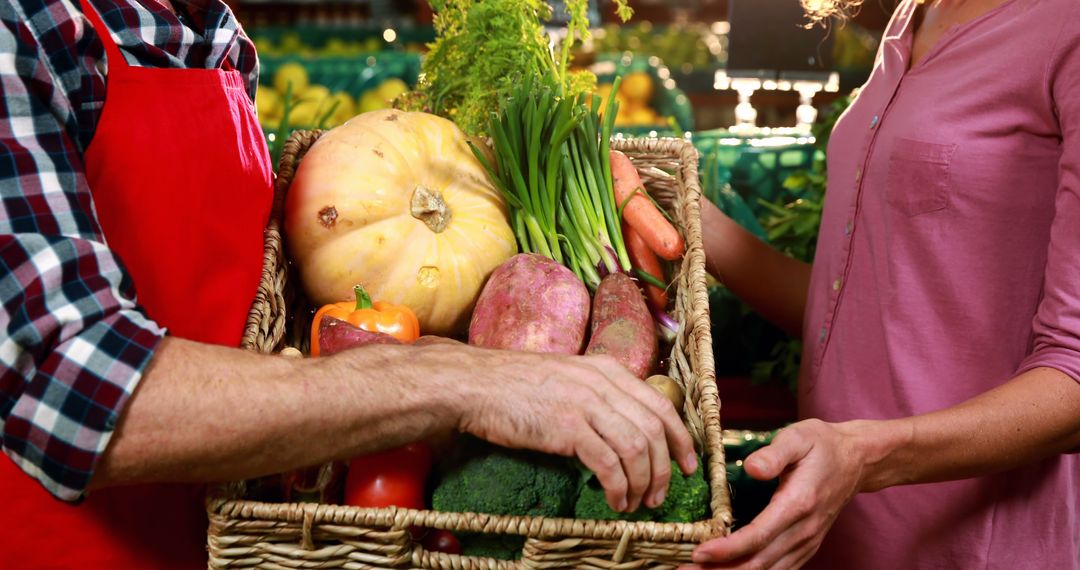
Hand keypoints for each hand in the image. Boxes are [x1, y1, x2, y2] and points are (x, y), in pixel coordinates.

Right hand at [449, 345, 697, 513]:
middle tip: (660, 496)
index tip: (687, 464)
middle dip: (665, 469)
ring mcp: (585, 404)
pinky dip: (619, 487)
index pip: (660, 405)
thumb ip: (597, 394)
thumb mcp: (568, 378)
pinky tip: (615, 501)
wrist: (475, 384)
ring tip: (636, 503)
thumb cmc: (515, 386)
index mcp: (607, 370)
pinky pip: (609, 464)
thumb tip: (623, 427)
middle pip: (654, 430)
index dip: (680, 439)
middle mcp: (602, 383)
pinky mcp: (567, 427)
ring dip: (643, 483)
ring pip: (637, 449)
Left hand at [682, 419, 869, 569]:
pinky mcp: (805, 546)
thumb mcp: (798, 437)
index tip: (699, 552)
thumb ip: (775, 453)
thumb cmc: (822, 445)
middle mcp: (803, 531)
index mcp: (798, 504)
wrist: (856, 460)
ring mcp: (806, 542)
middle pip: (758, 563)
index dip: (727, 549)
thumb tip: (752, 468)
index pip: (758, 536)